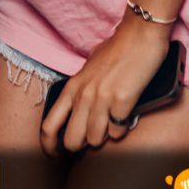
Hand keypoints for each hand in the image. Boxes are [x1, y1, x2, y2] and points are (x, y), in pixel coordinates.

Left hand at [40, 14, 169, 154]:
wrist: (139, 35)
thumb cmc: (117, 49)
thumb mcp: (90, 68)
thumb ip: (82, 87)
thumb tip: (80, 106)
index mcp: (72, 87)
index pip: (49, 126)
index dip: (49, 146)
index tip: (56, 154)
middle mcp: (83, 94)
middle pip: (72, 141)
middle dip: (83, 145)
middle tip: (93, 137)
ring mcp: (102, 98)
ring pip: (95, 140)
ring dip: (105, 136)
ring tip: (112, 122)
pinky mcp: (122, 101)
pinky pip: (118, 132)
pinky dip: (122, 129)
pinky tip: (126, 116)